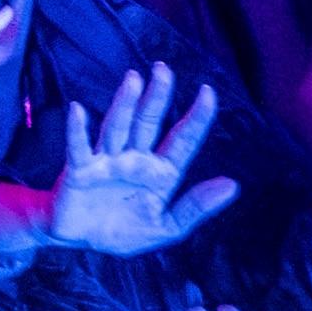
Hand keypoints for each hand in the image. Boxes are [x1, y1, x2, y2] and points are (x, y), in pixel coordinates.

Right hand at [32, 63, 243, 258]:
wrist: (80, 241)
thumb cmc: (125, 232)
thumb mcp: (168, 227)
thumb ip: (197, 206)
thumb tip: (234, 184)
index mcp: (161, 173)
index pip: (182, 140)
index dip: (196, 118)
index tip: (208, 92)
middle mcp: (135, 160)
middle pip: (148, 122)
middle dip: (157, 97)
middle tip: (164, 69)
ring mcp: (106, 162)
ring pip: (118, 127)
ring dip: (125, 103)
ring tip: (134, 79)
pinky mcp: (79, 170)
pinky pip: (79, 147)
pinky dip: (78, 129)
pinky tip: (78, 110)